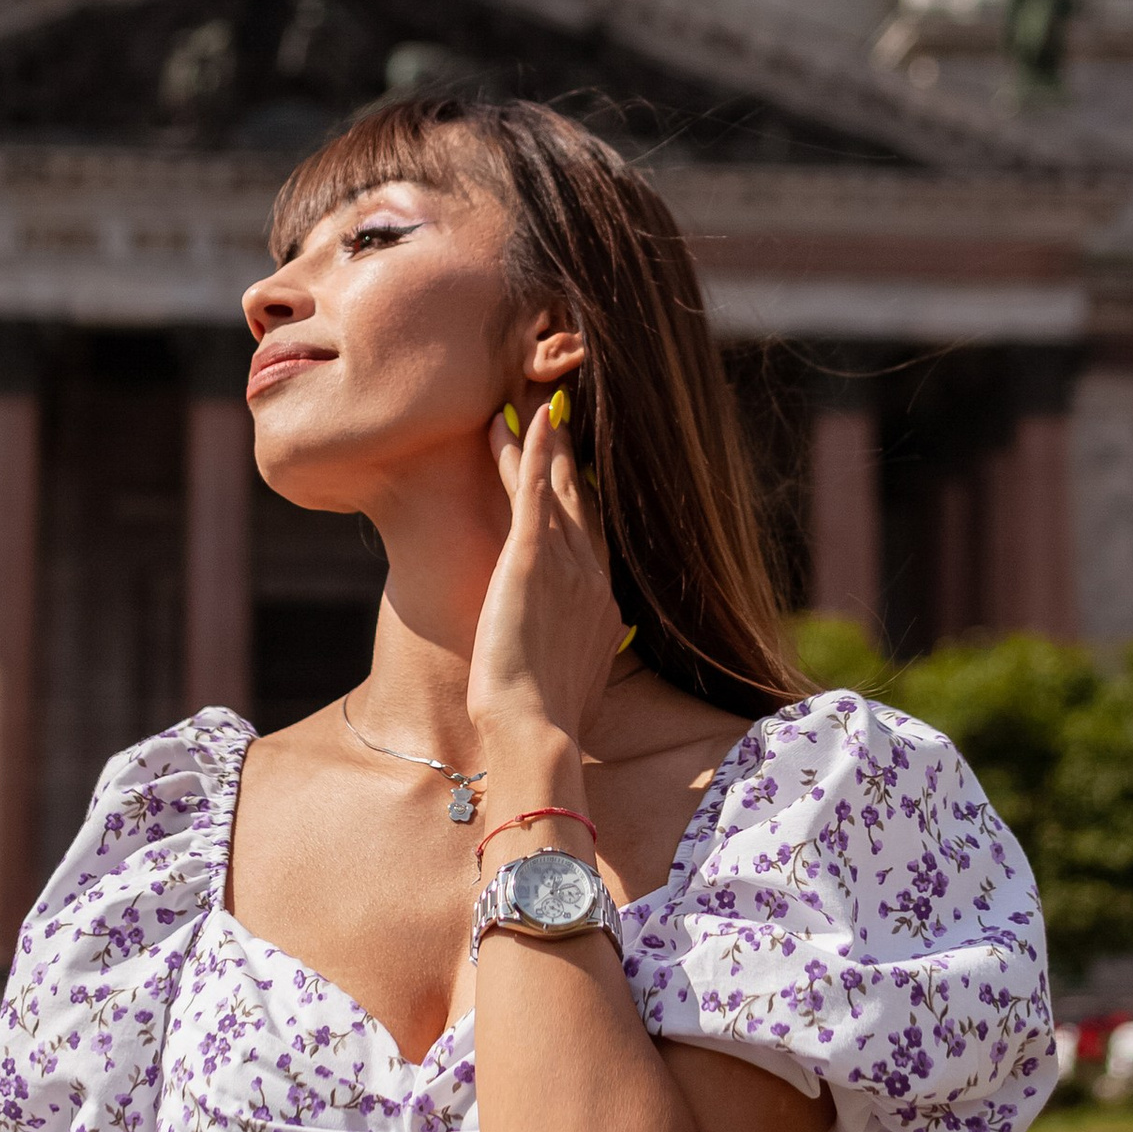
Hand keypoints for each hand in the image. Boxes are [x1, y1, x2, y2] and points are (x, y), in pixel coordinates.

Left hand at [467, 391, 623, 747]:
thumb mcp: (577, 682)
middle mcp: (593, 575)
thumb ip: (582, 659)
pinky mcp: (531, 560)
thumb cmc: (548, 720)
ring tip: (530, 400)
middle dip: (570, 455)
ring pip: (558, 486)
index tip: (576, 467)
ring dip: (545, 441)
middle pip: (583, 498)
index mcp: (602, 603)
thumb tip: (584, 670)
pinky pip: (537, 491)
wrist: (537, 730)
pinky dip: (536, 450)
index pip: (595, 535)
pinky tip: (531, 417)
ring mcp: (566, 563)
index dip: (585, 495)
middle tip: (558, 410)